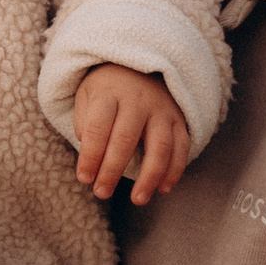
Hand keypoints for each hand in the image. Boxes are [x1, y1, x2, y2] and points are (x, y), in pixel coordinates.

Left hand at [73, 63, 190, 202]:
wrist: (140, 64)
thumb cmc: (107, 88)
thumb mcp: (87, 94)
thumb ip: (84, 121)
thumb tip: (88, 151)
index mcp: (108, 93)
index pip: (97, 128)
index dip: (90, 156)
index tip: (84, 178)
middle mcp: (137, 100)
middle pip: (125, 139)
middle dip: (112, 170)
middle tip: (102, 193)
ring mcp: (161, 109)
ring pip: (159, 146)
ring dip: (149, 176)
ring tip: (138, 199)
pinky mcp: (178, 118)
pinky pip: (181, 146)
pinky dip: (174, 169)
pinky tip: (163, 188)